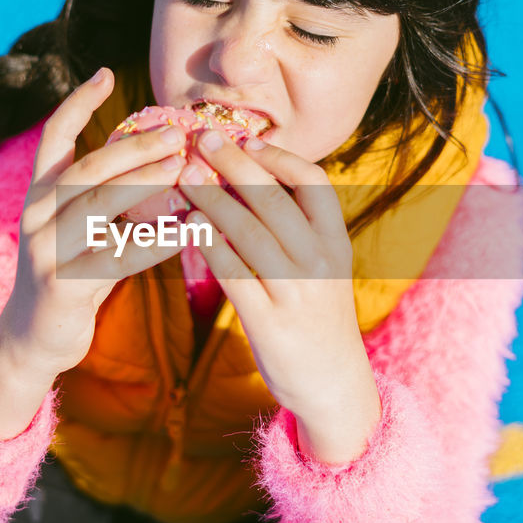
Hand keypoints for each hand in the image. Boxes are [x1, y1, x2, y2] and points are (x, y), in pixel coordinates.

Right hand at [0, 67, 186, 384]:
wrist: (33, 339)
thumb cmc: (70, 273)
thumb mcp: (77, 226)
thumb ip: (104, 193)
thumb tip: (159, 154)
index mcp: (39, 193)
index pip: (53, 136)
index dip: (78, 102)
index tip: (105, 73)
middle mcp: (36, 215)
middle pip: (87, 168)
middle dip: (134, 147)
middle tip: (177, 133)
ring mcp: (46, 251)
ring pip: (98, 207)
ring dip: (145, 184)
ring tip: (185, 169)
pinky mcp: (63, 286)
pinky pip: (117, 258)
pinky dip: (156, 241)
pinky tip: (189, 229)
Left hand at [176, 130, 373, 418]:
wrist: (333, 383)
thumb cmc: (317, 315)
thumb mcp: (324, 266)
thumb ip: (299, 228)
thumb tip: (253, 175)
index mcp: (336, 242)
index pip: (313, 182)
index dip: (278, 156)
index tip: (246, 139)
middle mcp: (320, 262)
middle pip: (273, 198)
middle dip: (234, 162)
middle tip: (201, 139)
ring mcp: (295, 293)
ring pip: (248, 231)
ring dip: (212, 198)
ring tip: (186, 177)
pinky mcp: (268, 322)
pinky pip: (232, 274)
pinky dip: (208, 245)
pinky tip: (188, 227)